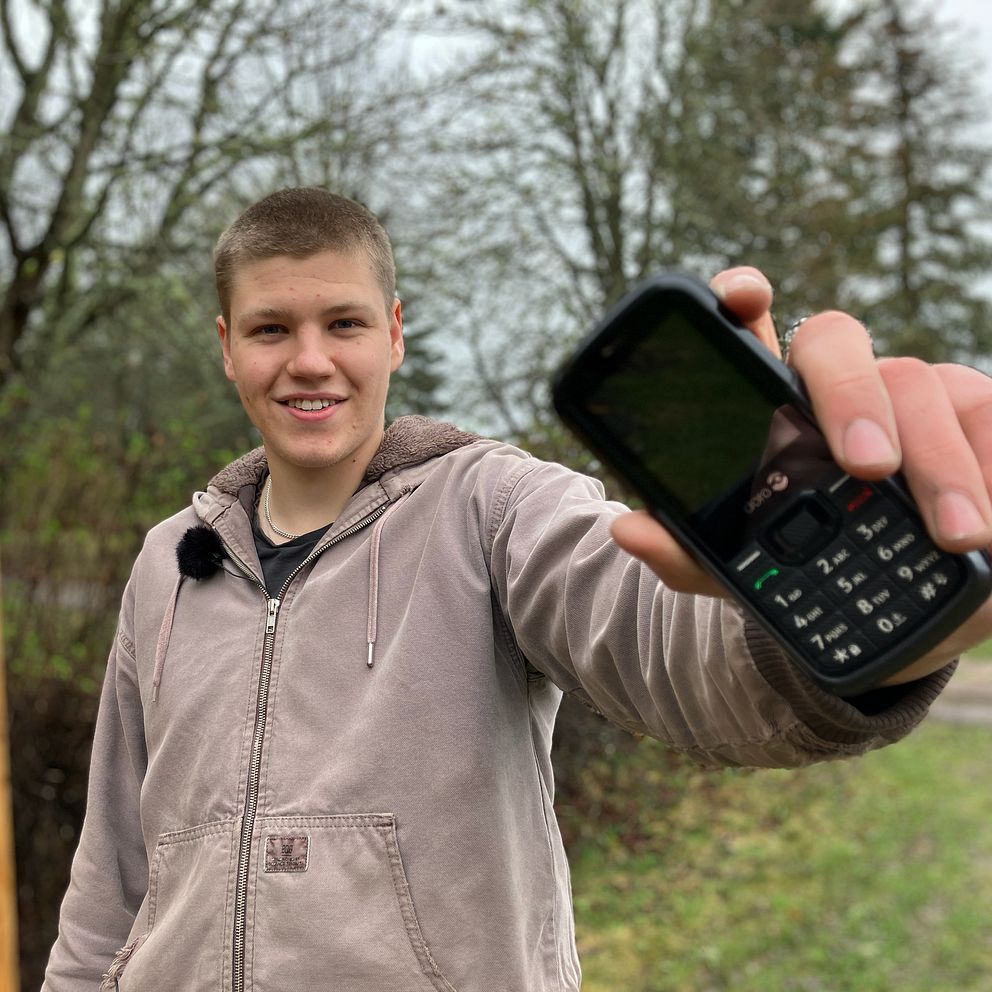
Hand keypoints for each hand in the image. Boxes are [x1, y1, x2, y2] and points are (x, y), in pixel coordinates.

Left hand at [610, 265, 991, 683]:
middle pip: (836, 343)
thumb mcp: (738, 573)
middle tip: (866, 467)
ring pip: (919, 382)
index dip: (739, 300)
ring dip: (939, 463)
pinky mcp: (976, 411)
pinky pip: (988, 415)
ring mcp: (909, 393)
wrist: (889, 610)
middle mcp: (836, 388)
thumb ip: (686, 552)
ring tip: (955, 532)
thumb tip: (627, 531)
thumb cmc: (803, 573)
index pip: (748, 332)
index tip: (742, 295)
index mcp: (768, 409)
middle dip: (850, 396)